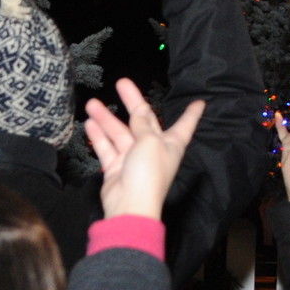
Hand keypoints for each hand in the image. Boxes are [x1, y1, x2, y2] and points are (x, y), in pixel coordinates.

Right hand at [84, 78, 205, 219]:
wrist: (130, 206)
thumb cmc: (148, 173)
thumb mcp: (150, 141)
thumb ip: (143, 124)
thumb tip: (140, 111)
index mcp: (171, 144)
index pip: (185, 125)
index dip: (192, 114)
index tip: (199, 103)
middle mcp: (153, 148)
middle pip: (143, 121)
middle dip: (133, 102)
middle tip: (121, 82)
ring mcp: (134, 158)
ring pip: (119, 133)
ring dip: (106, 118)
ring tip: (91, 103)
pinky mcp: (117, 168)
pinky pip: (108, 148)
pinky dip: (99, 136)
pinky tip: (90, 123)